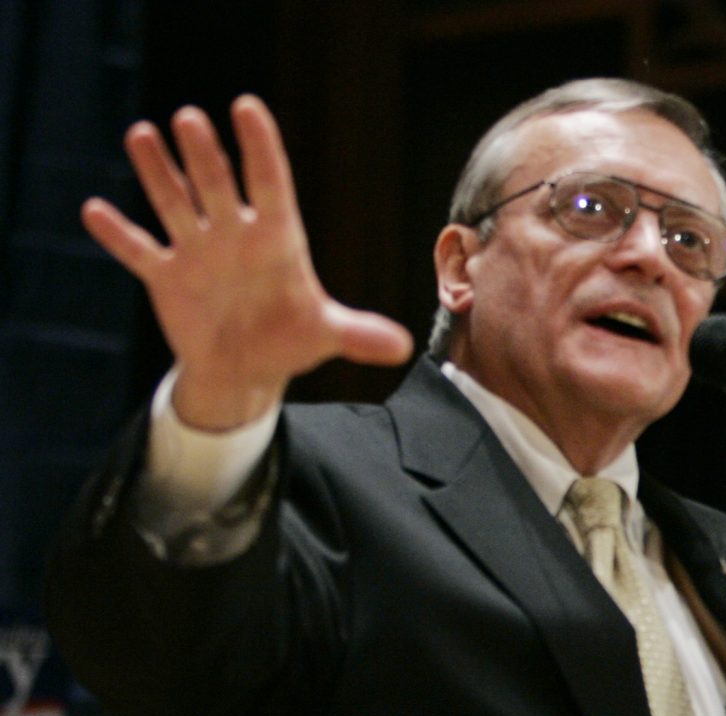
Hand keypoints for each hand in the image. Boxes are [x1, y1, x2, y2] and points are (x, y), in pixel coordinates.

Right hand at [79, 95, 411, 431]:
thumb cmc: (289, 341)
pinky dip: (117, 234)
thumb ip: (359, 335)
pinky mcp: (166, 276)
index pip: (270, 184)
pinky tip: (94, 210)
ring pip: (174, 202)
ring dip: (157, 173)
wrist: (246, 370)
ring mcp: (197, 252)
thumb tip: (403, 347)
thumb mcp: (326, 336)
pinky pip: (138, 250)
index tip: (248, 107)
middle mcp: (234, 236)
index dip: (260, 149)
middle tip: (190, 119)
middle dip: (204, 155)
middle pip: (218, 185)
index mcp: (277, 240)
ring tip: (142, 135)